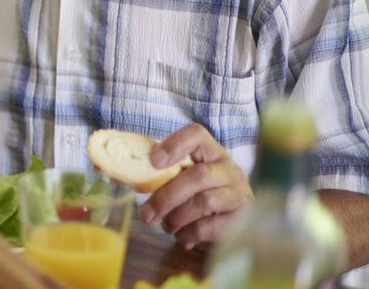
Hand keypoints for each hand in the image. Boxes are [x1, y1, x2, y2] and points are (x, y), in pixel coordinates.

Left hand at [140, 123, 253, 249]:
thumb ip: (164, 172)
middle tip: (146, 214)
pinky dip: (190, 233)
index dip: (174, 145)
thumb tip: (128, 174)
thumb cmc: (199, 193)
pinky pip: (211, 226)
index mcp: (210, 151)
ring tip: (166, 226)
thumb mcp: (184, 177)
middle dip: (166, 197)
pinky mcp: (242, 218)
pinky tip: (183, 236)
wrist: (232, 219)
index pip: (196, 135)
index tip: (153, 161)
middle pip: (197, 176)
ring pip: (204, 203)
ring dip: (177, 218)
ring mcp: (239, 193)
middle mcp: (229, 169)